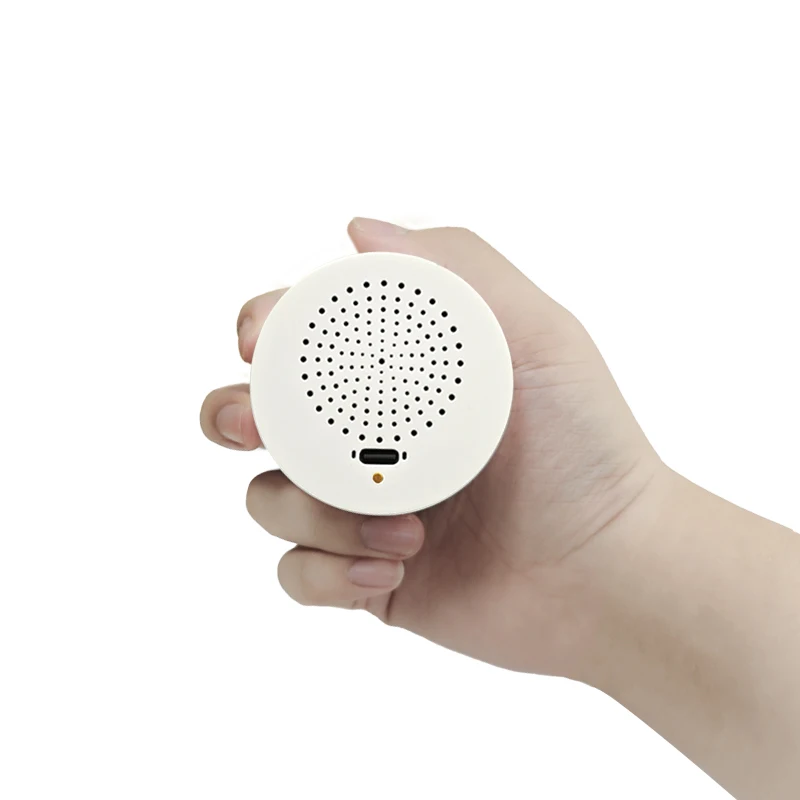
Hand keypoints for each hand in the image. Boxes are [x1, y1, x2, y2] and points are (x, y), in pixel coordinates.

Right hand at [200, 218, 663, 677]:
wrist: (609, 567)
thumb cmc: (585, 447)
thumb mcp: (541, 336)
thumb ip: (461, 268)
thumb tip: (359, 228)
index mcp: (400, 382)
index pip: (304, 345)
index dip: (260, 334)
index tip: (255, 341)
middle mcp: (371, 441)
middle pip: (256, 420)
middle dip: (232, 416)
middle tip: (252, 425)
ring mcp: (362, 510)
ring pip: (270, 502)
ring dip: (313, 514)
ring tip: (403, 528)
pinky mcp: (363, 575)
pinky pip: (299, 575)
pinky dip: (328, 574)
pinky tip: (389, 568)